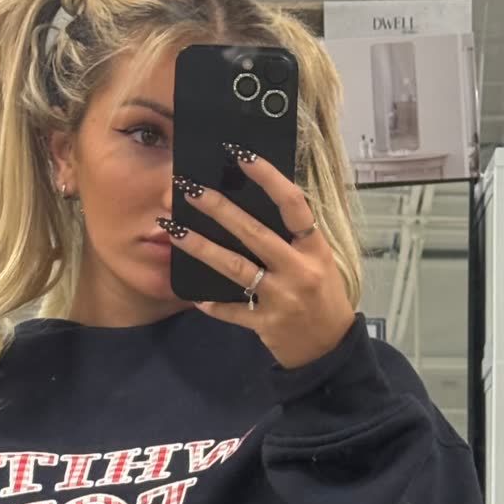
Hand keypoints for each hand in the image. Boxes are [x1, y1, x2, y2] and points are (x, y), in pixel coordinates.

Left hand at [156, 144, 355, 368]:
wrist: (329, 348)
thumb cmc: (322, 296)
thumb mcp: (318, 261)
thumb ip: (292, 238)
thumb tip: (251, 204)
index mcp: (315, 248)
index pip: (293, 205)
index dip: (269, 177)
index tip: (242, 155)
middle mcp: (299, 270)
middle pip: (255, 233)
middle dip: (219, 209)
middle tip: (190, 189)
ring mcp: (281, 298)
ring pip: (235, 268)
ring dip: (202, 247)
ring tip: (174, 230)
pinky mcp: (266, 323)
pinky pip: (232, 310)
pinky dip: (212, 303)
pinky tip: (193, 295)